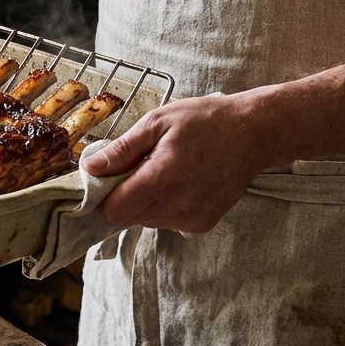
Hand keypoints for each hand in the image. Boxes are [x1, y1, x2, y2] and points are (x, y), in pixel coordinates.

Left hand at [81, 94, 279, 232]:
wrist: (254, 133)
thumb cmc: (206, 121)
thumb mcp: (157, 122)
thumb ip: (122, 149)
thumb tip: (91, 168)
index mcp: (163, 179)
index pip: (114, 210)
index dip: (101, 196)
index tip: (103, 178)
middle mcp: (178, 206)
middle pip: (127, 217)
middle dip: (121, 196)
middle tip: (135, 168)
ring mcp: (192, 219)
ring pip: (145, 221)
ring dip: (142, 201)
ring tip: (161, 172)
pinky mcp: (202, 224)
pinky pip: (167, 222)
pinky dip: (162, 206)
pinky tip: (178, 183)